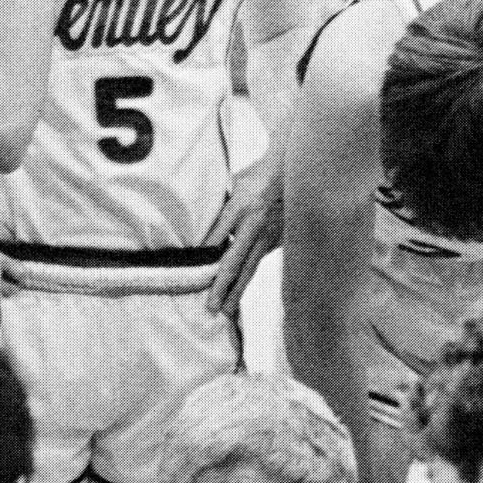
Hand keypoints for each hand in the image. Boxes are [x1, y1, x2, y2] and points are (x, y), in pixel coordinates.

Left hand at [205, 153, 282, 314]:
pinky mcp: (275, 242)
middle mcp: (253, 225)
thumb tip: (199, 228)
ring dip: (236, 291)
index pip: (217, 236)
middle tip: (211, 307)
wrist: (290, 172)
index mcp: (239, 207)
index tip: (191, 273)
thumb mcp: (233, 184)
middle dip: (221, 286)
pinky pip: (257, 263)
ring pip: (249, 268)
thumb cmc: (255, 176)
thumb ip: (219, 206)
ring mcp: (267, 236)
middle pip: (234, 261)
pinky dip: (246, 279)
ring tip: (226, 310)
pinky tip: (237, 293)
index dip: (206, 256)